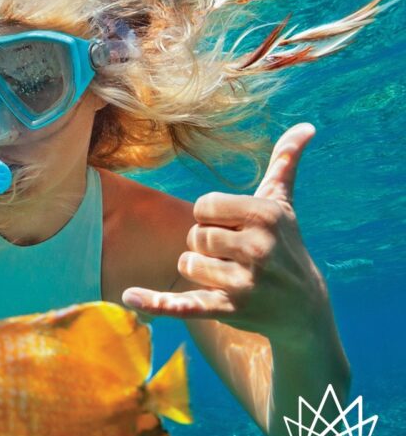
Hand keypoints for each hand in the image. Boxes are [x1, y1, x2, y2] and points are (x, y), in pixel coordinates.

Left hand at [122, 123, 328, 341]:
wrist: (303, 308)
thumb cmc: (285, 246)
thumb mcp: (283, 205)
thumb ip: (285, 163)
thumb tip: (306, 126)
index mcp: (265, 215)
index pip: (203, 206)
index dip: (211, 218)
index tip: (234, 229)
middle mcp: (258, 247)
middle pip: (194, 235)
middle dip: (206, 246)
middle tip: (234, 256)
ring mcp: (245, 282)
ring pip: (187, 264)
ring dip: (200, 270)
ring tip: (230, 276)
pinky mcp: (229, 310)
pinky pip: (184, 303)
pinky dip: (156, 303)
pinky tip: (129, 297)